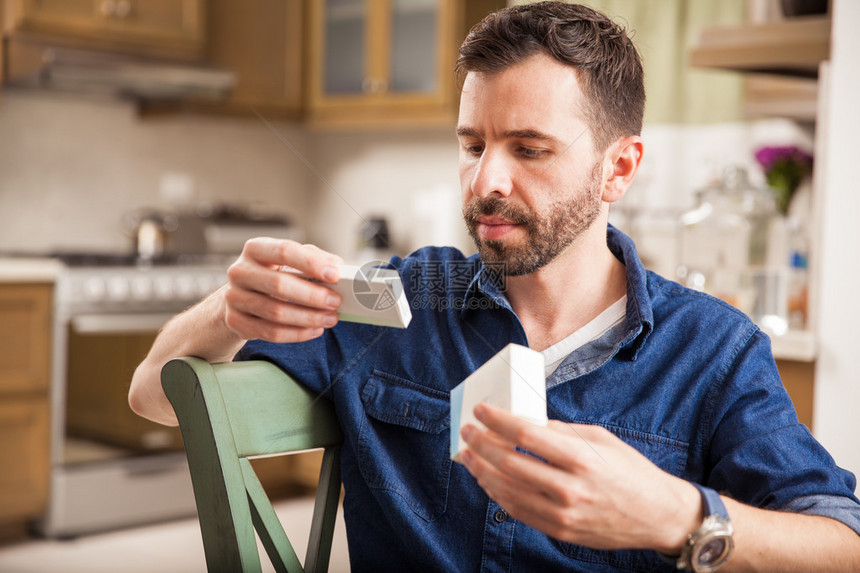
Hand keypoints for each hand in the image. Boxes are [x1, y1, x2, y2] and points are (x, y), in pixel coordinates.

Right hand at [223, 238, 343, 342]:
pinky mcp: (235, 321)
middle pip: (278, 284)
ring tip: (330, 318)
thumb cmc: (272, 274)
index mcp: (256, 249)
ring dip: (308, 317)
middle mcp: (240, 271)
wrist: (241, 297)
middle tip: (335, 301)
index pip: (284, 251)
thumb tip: (336, 266)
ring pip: (275, 312)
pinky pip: (270, 332)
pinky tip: (314, 330)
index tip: (334, 275)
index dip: (311, 263)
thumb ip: (314, 258)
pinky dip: (297, 334)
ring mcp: (234, 297)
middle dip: (312, 295)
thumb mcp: (290, 260)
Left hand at [459, 403, 701, 552]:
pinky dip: (498, 494)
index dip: (497, 421)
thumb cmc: (629, 470)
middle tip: (467, 430)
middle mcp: (569, 488)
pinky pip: (518, 511)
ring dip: (482, 470)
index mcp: (581, 458)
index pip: (526, 436)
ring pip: (507, 491)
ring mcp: (563, 514)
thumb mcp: (600, 439)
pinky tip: (488, 479)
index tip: (481, 410)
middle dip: (481, 444)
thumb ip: (560, 431)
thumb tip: (523, 422)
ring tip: (468, 455)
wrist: (657, 515)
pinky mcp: (560, 532)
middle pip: (510, 463)